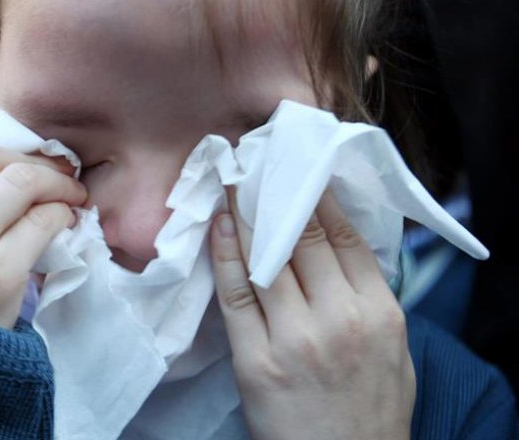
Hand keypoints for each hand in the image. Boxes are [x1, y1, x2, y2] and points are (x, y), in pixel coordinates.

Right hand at [0, 144, 86, 327]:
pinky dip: (62, 214)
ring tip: (70, 195)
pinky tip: (66, 223)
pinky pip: (42, 222)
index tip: (24, 165)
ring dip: (56, 183)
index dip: (2, 157)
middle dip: (32, 161)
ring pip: (21, 182)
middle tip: (58, 172)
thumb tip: (0, 169)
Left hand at [210, 188, 414, 439]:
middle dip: (276, 194)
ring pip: (266, 259)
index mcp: (380, 312)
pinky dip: (225, 256)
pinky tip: (219, 226)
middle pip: (302, 238)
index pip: (344, 237)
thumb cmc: (371, 412)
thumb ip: (370, 297)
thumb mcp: (394, 350)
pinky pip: (236, 295)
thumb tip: (338, 243)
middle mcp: (340, 319)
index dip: (316, 196)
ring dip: (245, 214)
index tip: (296, 167)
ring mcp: (295, 339)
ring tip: (230, 181)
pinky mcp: (256, 360)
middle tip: (255, 162)